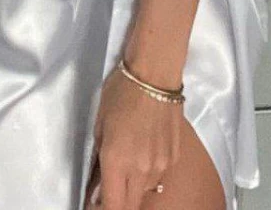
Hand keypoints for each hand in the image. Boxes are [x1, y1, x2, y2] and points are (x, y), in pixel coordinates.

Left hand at [85, 62, 182, 209]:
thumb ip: (100, 157)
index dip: (101, 208)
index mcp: (117, 161)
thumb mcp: (99, 124)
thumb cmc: (121, 91)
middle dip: (118, 202)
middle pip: (130, 206)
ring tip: (129, 162)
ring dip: (134, 186)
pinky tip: (145, 149)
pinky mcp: (174, 157)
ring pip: (145, 191)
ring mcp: (161, 165)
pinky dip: (149, 171)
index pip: (112, 206)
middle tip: (110, 188)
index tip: (96, 202)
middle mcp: (141, 170)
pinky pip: (159, 175)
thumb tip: (99, 181)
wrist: (156, 73)